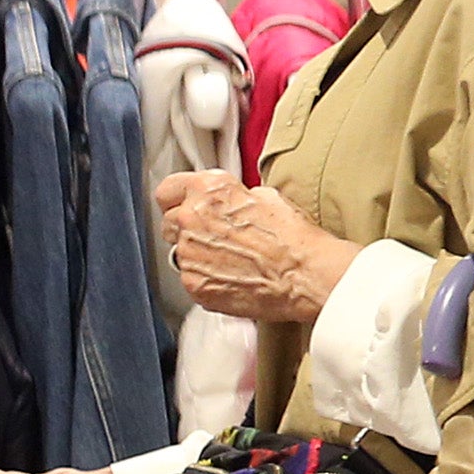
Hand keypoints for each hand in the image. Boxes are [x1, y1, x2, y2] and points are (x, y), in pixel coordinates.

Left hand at [160, 170, 357, 324]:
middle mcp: (190, 219)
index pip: (168, 189)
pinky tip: (235, 277)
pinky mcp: (193, 284)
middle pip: (169, 222)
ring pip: (181, 253)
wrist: (305, 276)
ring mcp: (188, 254)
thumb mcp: (268, 198)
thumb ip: (234, 198)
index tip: (183, 205)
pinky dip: (208, 279)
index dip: (178, 198)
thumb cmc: (294, 238)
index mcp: (208, 191)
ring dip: (200, 255)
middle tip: (216, 236)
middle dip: (187, 228)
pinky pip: (192, 279)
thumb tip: (229, 204)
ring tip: (234, 261)